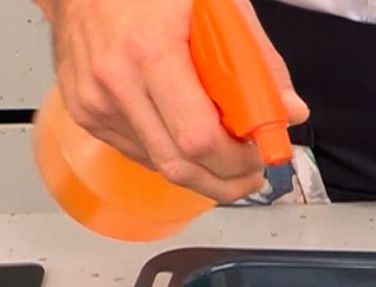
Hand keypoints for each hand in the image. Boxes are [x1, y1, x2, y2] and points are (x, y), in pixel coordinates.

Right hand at [37, 0, 308, 201]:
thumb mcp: (219, 6)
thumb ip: (259, 61)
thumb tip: (290, 112)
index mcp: (150, 51)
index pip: (199, 139)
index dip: (237, 161)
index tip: (260, 157)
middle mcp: (116, 83)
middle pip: (180, 166)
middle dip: (225, 180)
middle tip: (252, 172)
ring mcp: (95, 103)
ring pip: (161, 166)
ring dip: (202, 171)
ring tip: (226, 151)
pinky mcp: (85, 113)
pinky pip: (141, 153)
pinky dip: (172, 153)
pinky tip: (187, 132)